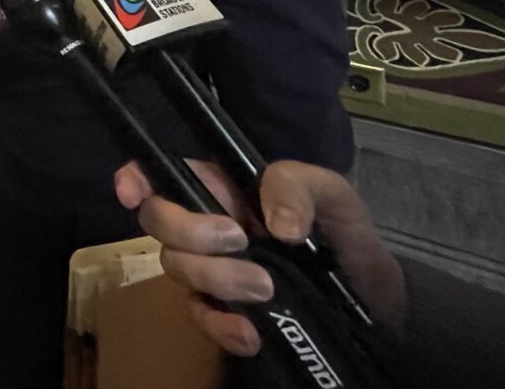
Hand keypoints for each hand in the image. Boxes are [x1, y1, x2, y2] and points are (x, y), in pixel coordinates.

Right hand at [113, 159, 406, 355]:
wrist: (371, 305)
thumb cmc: (344, 237)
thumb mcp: (333, 196)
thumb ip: (299, 187)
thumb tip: (272, 224)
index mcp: (225, 189)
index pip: (164, 172)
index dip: (137, 177)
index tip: (133, 193)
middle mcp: (204, 227)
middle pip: (159, 221)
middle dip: (191, 233)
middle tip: (240, 243)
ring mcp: (207, 272)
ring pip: (176, 269)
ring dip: (218, 279)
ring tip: (266, 289)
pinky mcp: (219, 314)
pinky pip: (199, 318)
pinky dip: (222, 326)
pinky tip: (251, 331)